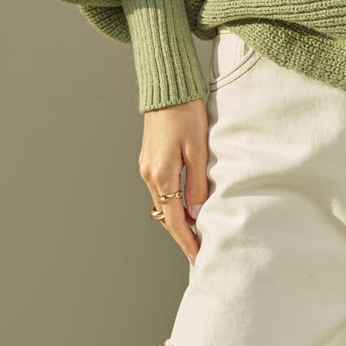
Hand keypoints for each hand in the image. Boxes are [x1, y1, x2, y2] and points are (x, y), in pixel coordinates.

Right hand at [138, 99, 209, 265]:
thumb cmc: (186, 114)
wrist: (168, 89)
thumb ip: (197, 184)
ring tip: (196, 229)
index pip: (174, 219)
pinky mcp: (148, 159)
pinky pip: (160, 188)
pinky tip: (185, 203)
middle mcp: (149, 175)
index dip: (187, 240)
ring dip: (176, 217)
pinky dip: (171, 201)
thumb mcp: (198, 150)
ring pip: (162, 202)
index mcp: (161, 175)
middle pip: (165, 215)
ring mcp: (146, 167)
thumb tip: (197, 213)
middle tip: (199, 248)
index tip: (198, 256)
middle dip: (181, 233)